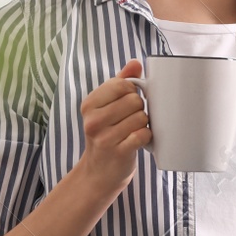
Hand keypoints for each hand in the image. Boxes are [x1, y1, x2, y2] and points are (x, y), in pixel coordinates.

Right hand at [74, 58, 150, 199]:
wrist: (99, 172)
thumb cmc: (107, 135)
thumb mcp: (107, 107)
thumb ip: (120, 82)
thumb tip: (135, 63)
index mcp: (89, 104)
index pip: (122, 84)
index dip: (132, 92)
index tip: (126, 103)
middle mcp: (93, 120)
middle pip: (134, 100)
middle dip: (139, 109)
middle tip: (130, 120)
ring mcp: (104, 137)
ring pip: (141, 117)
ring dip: (143, 124)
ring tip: (132, 131)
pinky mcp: (118, 151)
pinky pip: (143, 134)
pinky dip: (146, 137)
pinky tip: (138, 140)